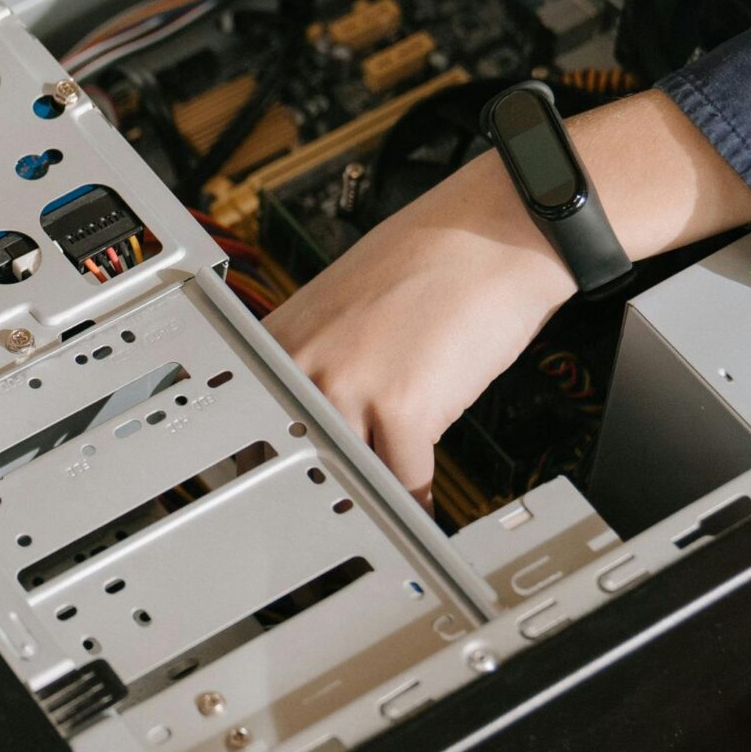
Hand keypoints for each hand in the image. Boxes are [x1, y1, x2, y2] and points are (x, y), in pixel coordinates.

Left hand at [265, 91, 750, 495]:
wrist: (496, 231)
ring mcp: (347, 386)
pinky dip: (421, 499)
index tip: (279, 498)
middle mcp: (303, 361)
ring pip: (349, 474)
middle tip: (337, 520)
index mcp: (281, 337)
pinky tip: (426, 503)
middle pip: (298, 457)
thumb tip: (310, 420)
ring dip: (376, 494)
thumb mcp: (344, 306)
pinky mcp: (403, 406)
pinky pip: (405, 482)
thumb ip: (316, 361)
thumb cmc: (434, 260)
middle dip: (324, 491)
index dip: (273, 467)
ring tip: (388, 508)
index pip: (254, 423)